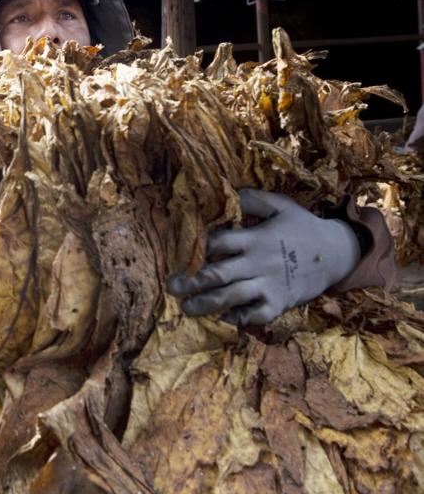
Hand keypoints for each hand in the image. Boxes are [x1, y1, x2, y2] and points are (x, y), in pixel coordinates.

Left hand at [167, 188, 360, 325]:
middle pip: (218, 274)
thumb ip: (253, 199)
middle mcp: (258, 262)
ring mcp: (269, 285)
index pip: (219, 243)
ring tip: (187, 308)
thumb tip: (228, 191)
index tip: (179, 255)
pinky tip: (222, 319)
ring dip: (206, 304)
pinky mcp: (279, 303)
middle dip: (191, 281)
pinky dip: (238, 318)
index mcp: (255, 238)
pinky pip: (255, 315)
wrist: (338, 253)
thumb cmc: (302, 227)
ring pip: (231, 297)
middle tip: (171, 287)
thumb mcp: (281, 205)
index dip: (197, 249)